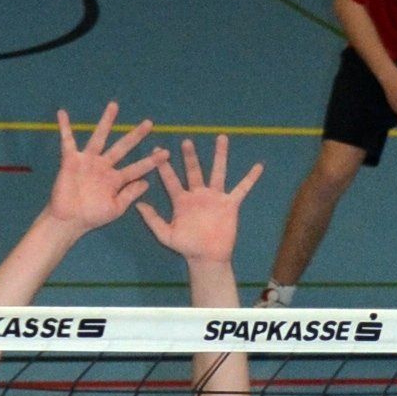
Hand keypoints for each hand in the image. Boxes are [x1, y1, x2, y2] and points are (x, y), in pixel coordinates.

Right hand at [45, 101, 163, 237]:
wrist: (69, 221)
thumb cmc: (92, 216)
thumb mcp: (116, 208)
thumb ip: (130, 194)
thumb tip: (146, 183)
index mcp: (116, 179)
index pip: (137, 168)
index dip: (151, 162)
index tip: (166, 154)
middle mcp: (104, 166)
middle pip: (122, 147)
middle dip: (136, 136)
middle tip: (149, 123)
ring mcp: (88, 161)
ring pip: (99, 137)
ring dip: (106, 121)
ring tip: (114, 106)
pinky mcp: (71, 160)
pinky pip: (67, 141)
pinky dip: (65, 128)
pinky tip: (63, 113)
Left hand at [135, 135, 263, 265]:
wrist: (207, 258)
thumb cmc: (186, 247)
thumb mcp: (166, 235)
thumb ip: (153, 219)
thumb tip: (138, 204)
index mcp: (181, 200)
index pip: (171, 179)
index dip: (164, 165)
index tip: (157, 149)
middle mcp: (198, 194)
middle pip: (194, 170)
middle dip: (190, 156)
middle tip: (186, 141)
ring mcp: (214, 197)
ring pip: (217, 172)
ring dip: (220, 155)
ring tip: (221, 137)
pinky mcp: (230, 204)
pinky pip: (242, 189)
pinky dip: (250, 178)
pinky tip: (258, 166)